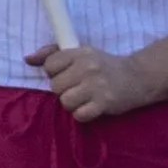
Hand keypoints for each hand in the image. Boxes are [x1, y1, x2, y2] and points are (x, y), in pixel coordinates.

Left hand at [39, 41, 157, 127]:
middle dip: (64, 89)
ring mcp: (97, 86)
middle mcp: (88, 68)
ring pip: (65, 101)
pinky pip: (80, 115)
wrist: (139, 77)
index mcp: (79, 53)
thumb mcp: (80, 53)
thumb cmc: (104, 65)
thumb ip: (52, 54)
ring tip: (84, 98)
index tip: (68, 74)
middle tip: (78, 88)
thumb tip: (27, 59)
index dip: (55, 72)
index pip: (50, 65)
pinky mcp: (105, 103)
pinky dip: (83, 114)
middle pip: (55, 86)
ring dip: (72, 103)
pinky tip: (92, 107)